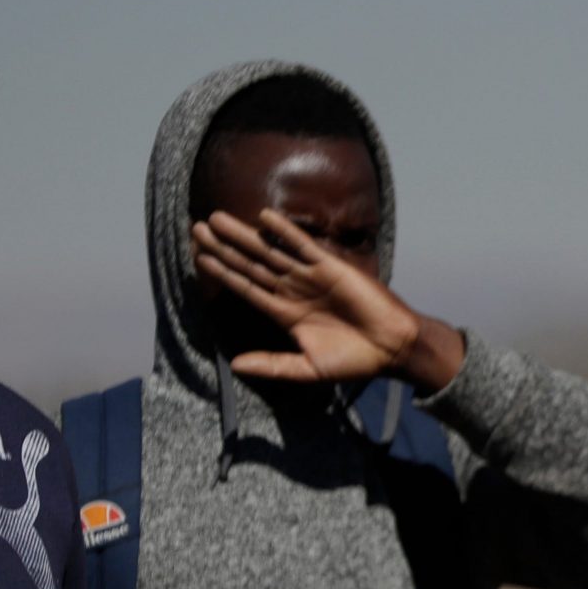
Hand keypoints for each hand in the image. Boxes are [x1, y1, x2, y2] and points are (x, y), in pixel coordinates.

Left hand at [192, 208, 465, 392]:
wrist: (391, 348)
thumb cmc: (353, 362)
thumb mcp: (307, 369)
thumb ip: (272, 366)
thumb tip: (235, 365)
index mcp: (284, 313)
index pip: (246, 288)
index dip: (222, 273)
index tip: (198, 257)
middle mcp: (292, 290)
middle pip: (250, 264)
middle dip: (223, 247)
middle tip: (196, 229)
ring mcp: (310, 276)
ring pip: (270, 252)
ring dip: (244, 236)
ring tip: (216, 219)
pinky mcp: (331, 267)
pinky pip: (303, 246)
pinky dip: (285, 232)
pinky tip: (264, 218)